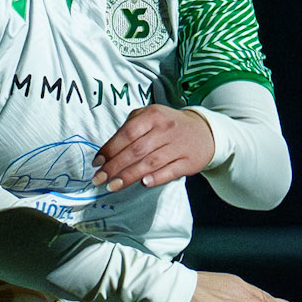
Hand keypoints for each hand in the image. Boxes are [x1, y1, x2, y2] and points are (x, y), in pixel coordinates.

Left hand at [94, 105, 215, 191]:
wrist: (204, 131)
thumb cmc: (169, 126)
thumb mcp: (150, 116)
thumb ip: (130, 128)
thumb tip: (108, 151)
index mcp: (153, 115)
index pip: (127, 133)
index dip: (110, 149)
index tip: (97, 163)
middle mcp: (166, 129)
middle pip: (136, 151)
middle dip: (114, 167)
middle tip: (99, 179)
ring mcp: (178, 146)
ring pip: (150, 163)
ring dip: (129, 176)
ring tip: (113, 186)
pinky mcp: (188, 162)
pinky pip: (169, 172)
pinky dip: (156, 178)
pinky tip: (143, 184)